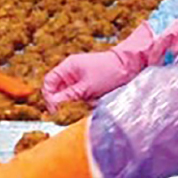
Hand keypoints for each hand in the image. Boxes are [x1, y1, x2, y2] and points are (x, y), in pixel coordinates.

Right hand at [41, 23, 155, 108]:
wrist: (129, 66)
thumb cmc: (108, 72)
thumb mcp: (86, 87)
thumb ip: (68, 96)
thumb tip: (53, 104)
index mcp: (67, 67)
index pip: (49, 83)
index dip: (49, 97)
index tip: (55, 109)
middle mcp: (71, 72)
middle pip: (58, 90)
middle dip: (64, 102)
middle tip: (70, 112)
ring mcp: (79, 78)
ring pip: (70, 95)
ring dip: (76, 103)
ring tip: (88, 104)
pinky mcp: (88, 84)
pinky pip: (80, 96)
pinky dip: (85, 101)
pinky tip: (94, 102)